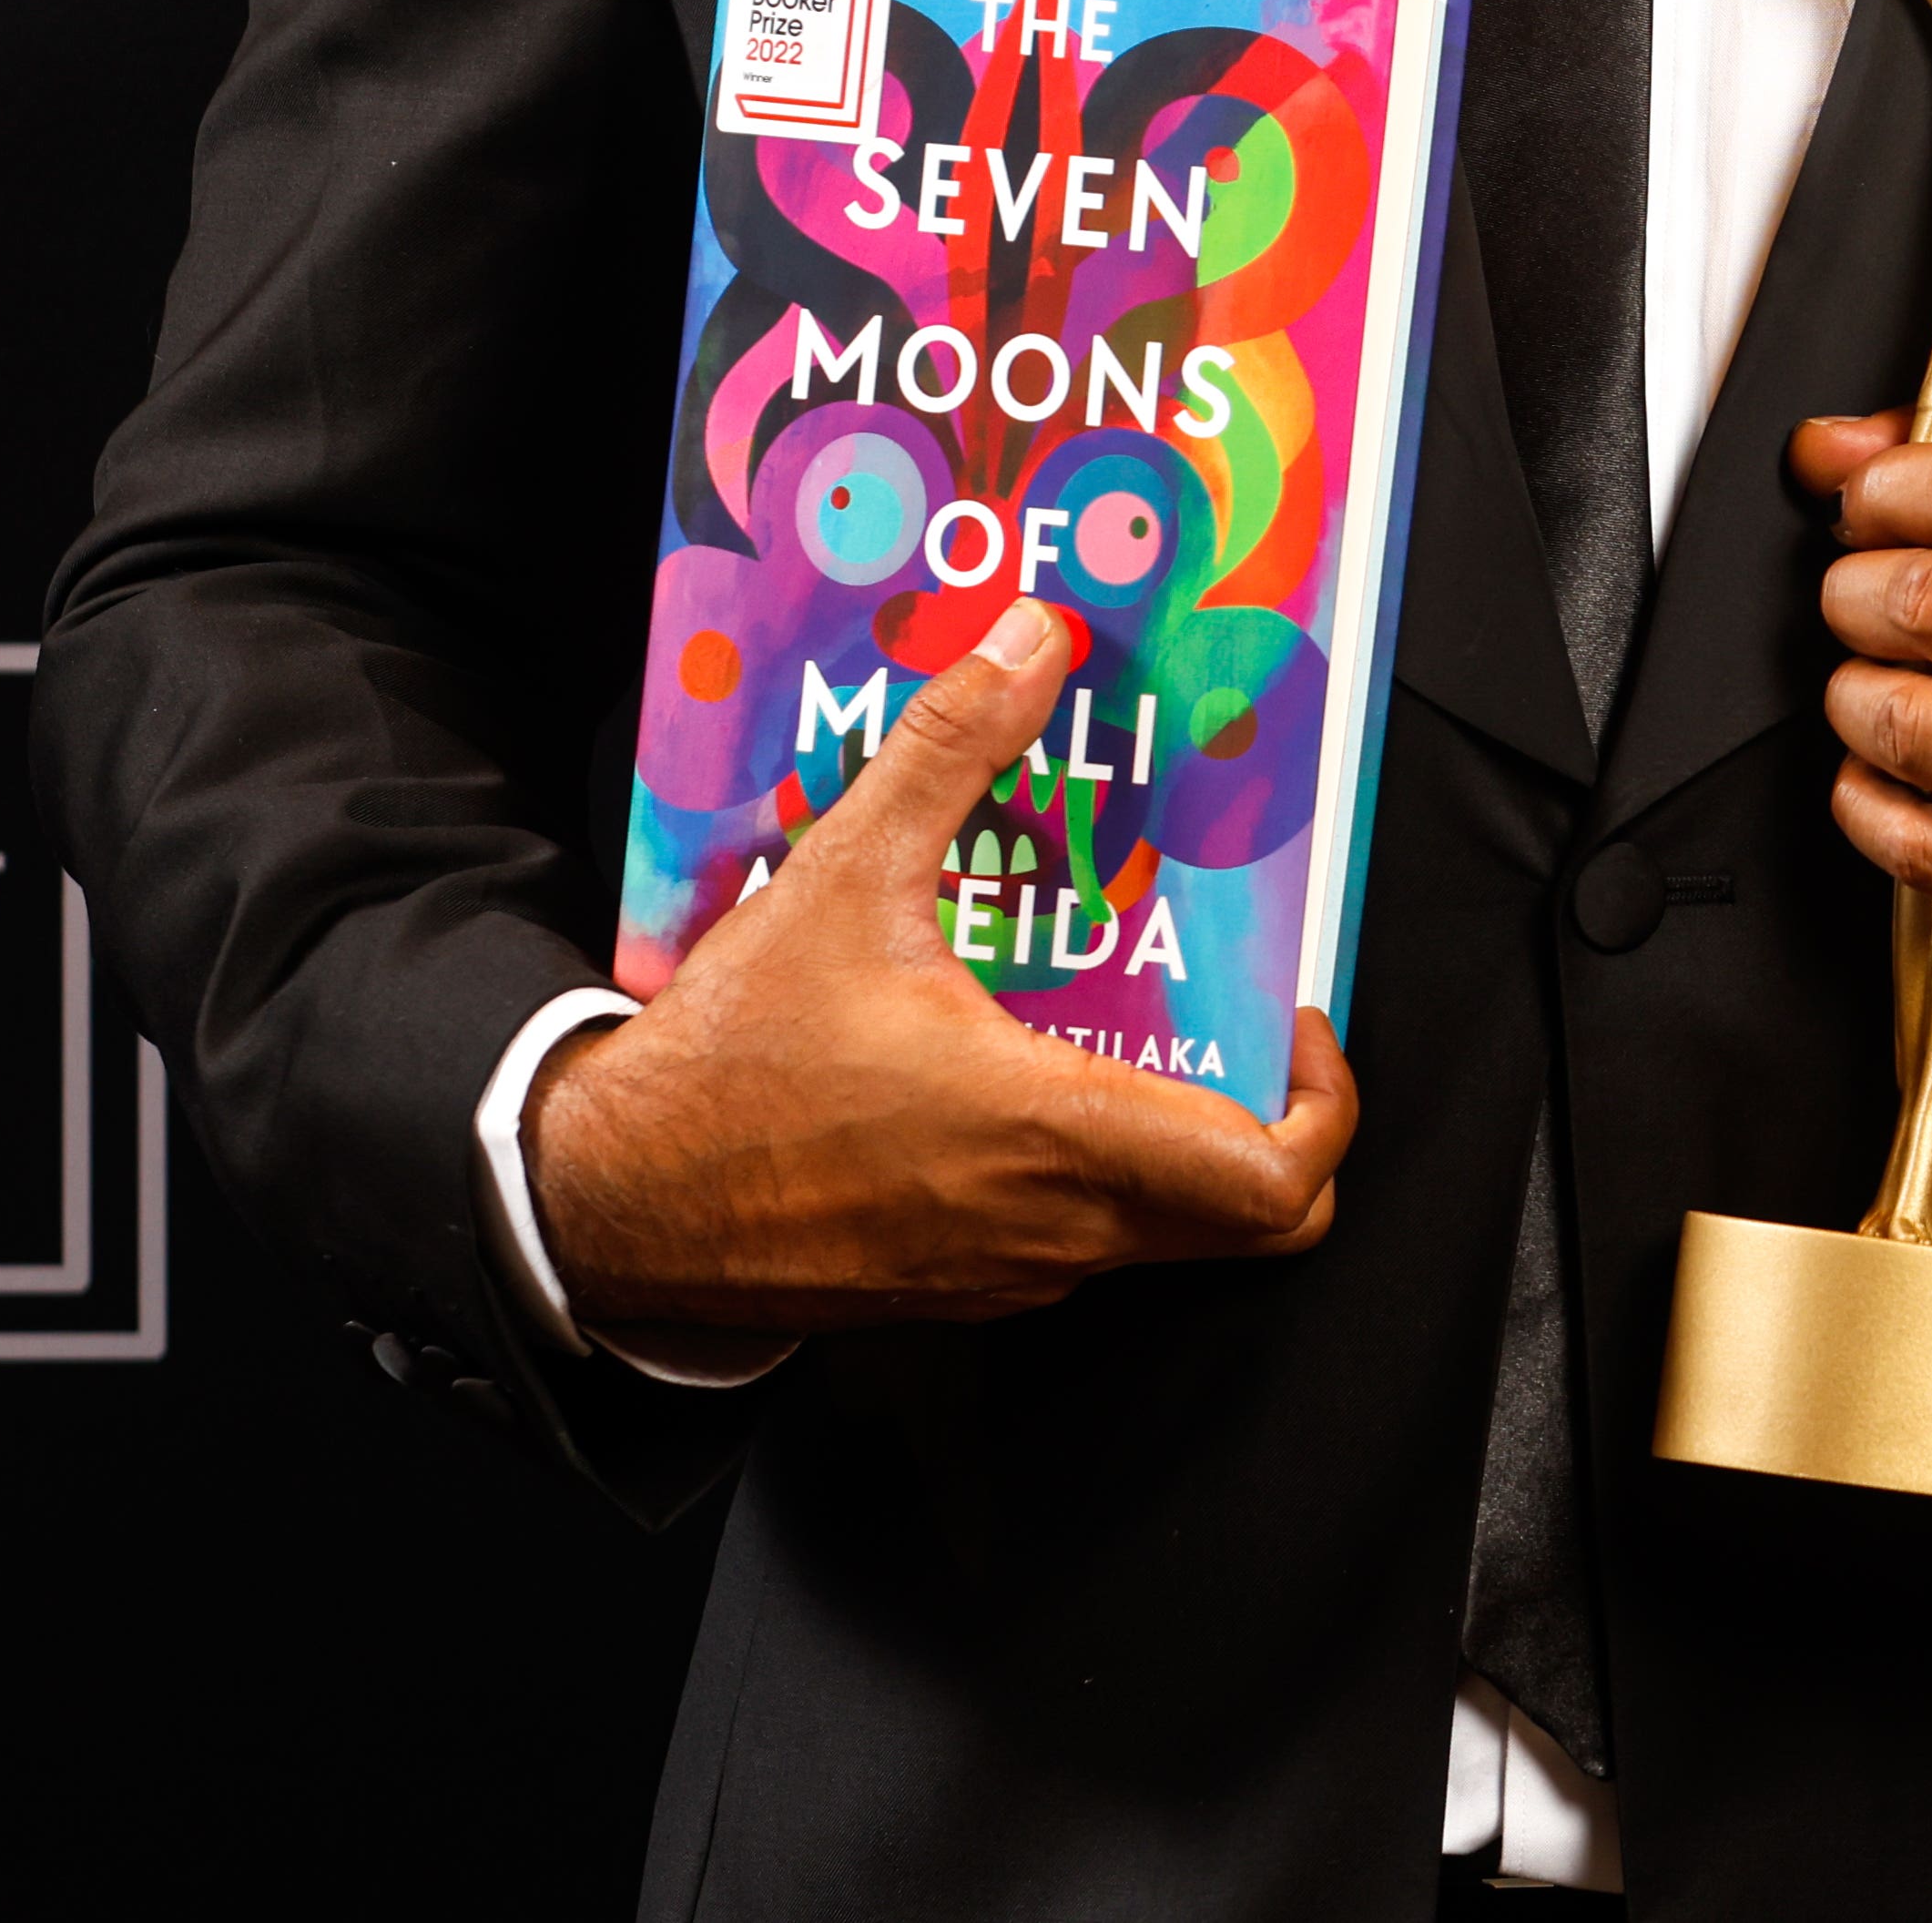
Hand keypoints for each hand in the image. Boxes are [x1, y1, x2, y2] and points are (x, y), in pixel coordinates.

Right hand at [512, 597, 1359, 1347]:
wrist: (609, 1198)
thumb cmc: (727, 1062)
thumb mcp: (844, 874)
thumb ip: (953, 747)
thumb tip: (1032, 642)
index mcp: (1050, 1134)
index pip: (1271, 1181)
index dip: (1322, 1103)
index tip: (1291, 1021)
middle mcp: (1051, 1228)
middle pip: (1249, 1222)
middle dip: (1274, 1122)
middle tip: (1237, 1021)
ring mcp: (1008, 1275)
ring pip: (1162, 1234)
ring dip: (1177, 1138)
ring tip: (1130, 1020)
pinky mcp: (959, 1289)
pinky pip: (1076, 1242)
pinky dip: (1095, 1170)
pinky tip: (1033, 1072)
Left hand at [1790, 416, 1931, 966]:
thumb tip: (1836, 447)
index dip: (1893, 487)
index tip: (1867, 501)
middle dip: (1858, 591)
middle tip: (1860, 596)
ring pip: (1911, 723)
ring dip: (1855, 695)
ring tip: (1876, 685)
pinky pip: (1922, 845)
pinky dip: (1868, 803)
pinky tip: (1884, 775)